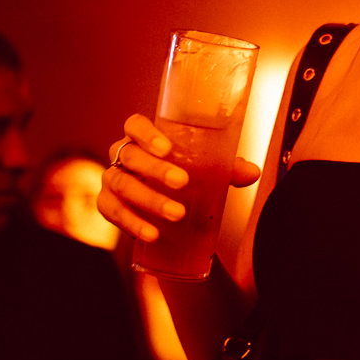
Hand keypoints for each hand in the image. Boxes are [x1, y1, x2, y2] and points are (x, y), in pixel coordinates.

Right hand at [98, 111, 260, 244]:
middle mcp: (122, 155)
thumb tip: (252, 172)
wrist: (164, 205)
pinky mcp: (106, 204)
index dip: (146, 133)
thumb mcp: (206, 169)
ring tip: (177, 214)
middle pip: (129, 155)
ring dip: (149, 200)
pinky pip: (112, 212)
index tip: (167, 148)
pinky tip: (152, 234)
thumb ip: (227, 168)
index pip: (134, 125)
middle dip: (155, 170)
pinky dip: (132, 223)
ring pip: (122, 185)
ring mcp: (111, 179)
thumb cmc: (184, 174)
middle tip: (182, 182)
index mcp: (142, 137)